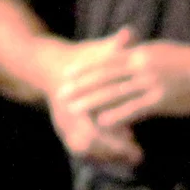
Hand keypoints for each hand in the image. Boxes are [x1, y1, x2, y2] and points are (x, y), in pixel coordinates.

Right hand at [45, 29, 146, 166]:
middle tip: (137, 156)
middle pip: (88, 146)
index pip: (92, 128)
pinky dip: (99, 156)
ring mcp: (64, 126)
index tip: (133, 138)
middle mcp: (66, 117)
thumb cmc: (82, 58)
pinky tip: (117, 156)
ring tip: (131, 156)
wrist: (52, 67)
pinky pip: (82, 150)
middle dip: (113, 153)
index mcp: (73, 100)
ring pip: (84, 151)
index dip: (113, 138)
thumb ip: (115, 46)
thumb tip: (130, 32)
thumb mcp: (97, 51)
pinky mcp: (67, 131)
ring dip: (107, 157)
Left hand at [54, 26, 189, 130]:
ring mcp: (151, 82)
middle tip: (61, 93)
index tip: (69, 74)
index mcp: (142, 53)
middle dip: (81, 86)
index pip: (107, 61)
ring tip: (73, 109)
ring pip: (114, 93)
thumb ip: (143, 54)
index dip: (86, 69)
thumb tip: (129, 51)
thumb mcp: (163, 52)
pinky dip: (116, 115)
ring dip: (91, 101)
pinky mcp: (162, 98)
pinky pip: (134, 108)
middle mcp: (142, 65)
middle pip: (104, 76)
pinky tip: (102, 123)